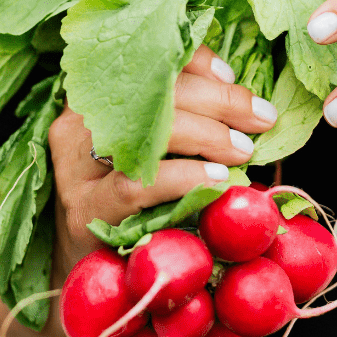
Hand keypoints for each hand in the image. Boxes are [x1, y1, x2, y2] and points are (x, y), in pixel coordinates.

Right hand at [47, 45, 277, 279]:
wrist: (90, 274)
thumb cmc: (135, 208)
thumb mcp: (157, 155)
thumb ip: (188, 124)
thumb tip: (249, 107)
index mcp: (95, 102)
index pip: (144, 62)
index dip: (192, 62)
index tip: (231, 77)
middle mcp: (78, 125)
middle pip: (151, 93)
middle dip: (217, 100)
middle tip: (260, 118)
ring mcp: (76, 168)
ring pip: (145, 133)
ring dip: (207, 136)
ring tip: (243, 150)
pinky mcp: (85, 210)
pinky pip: (137, 184)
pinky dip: (185, 177)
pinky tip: (217, 180)